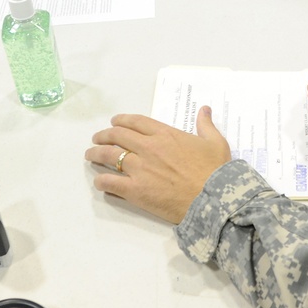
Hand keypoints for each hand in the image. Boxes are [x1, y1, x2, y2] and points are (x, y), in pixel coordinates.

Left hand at [85, 108, 230, 222]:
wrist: (214, 198)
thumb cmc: (216, 171)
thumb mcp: (216, 143)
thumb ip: (206, 125)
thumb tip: (204, 109)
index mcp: (165, 134)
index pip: (136, 122)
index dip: (122, 120)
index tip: (115, 122)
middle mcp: (148, 148)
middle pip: (117, 135)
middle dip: (104, 135)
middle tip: (98, 138)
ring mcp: (140, 169)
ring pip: (109, 155)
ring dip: (96, 153)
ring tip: (90, 155)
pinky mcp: (135, 190)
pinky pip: (110, 182)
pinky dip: (101, 181)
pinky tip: (99, 181)